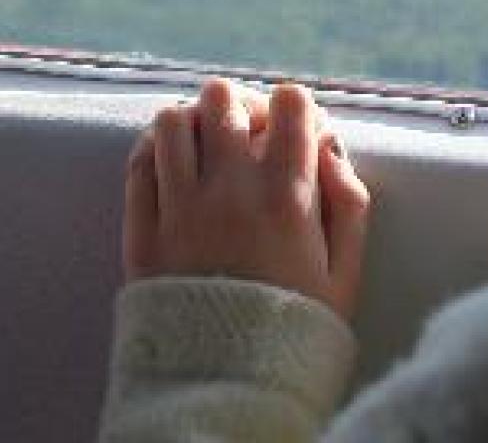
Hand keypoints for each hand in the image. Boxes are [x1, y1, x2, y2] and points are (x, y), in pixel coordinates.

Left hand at [122, 78, 370, 321]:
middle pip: (223, 96)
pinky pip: (139, 160)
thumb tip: (330, 147)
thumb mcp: (345, 273)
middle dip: (238, 106)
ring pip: (173, 119)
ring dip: (193, 124)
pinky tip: (173, 167)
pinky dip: (155, 150)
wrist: (229, 392)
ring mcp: (181, 206)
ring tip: (204, 149)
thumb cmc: (295, 331)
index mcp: (289, 195)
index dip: (293, 107)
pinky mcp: (142, 230)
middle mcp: (232, 189)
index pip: (289, 100)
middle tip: (245, 136)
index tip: (291, 133)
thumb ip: (349, 202)